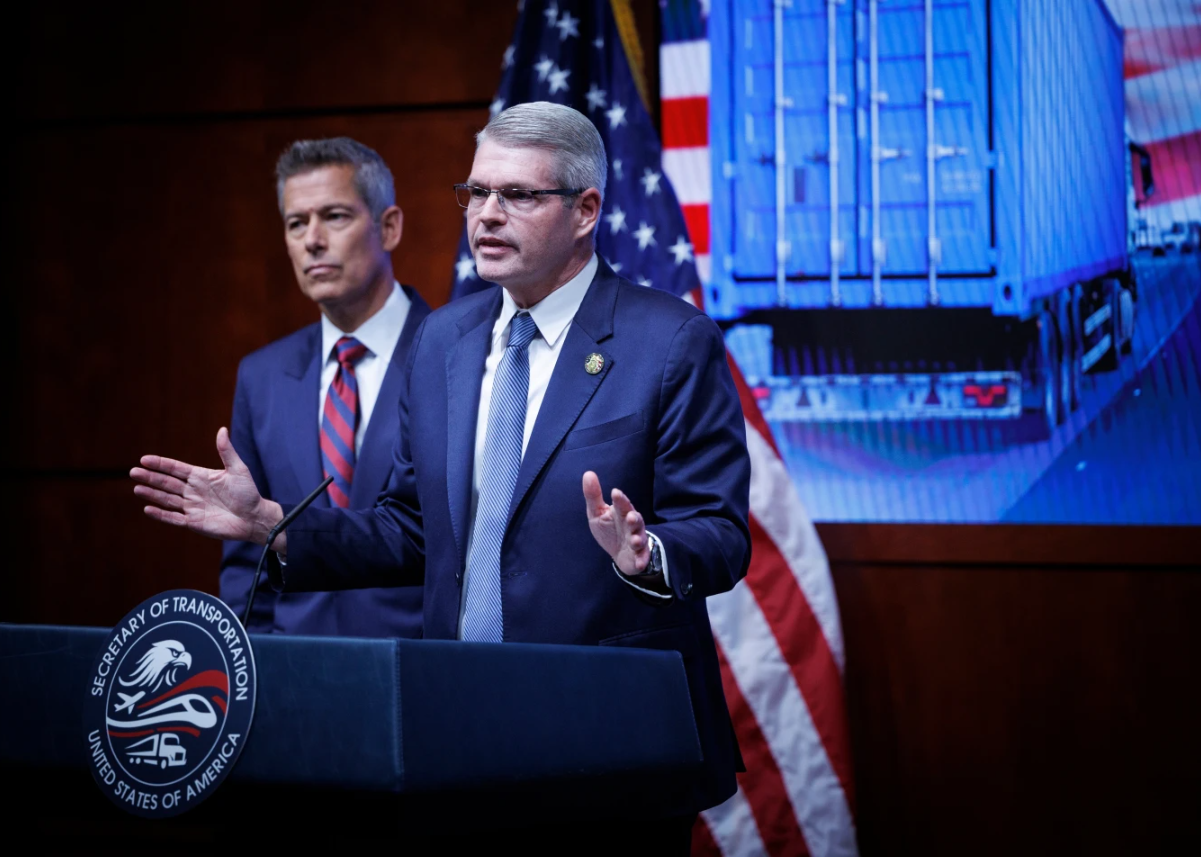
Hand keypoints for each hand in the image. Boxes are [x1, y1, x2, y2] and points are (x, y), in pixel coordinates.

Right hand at [131, 428, 282, 546]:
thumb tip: (222, 429)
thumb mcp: (238, 469)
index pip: (176, 469)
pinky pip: (174, 518)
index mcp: (200, 477)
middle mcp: (193, 491)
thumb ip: (227, 451)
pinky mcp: (194, 522)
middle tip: (133, 472)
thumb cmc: (248, 493)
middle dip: (151, 478)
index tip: (144, 459)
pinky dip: (161, 515)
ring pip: (167, 500)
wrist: (254, 518)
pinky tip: (148, 509)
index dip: (160, 464)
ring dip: (152, 494)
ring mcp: (192, 507)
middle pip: (167, 483)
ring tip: (137, 488)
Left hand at [582, 471, 649, 576]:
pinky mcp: (639, 556)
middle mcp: (632, 526)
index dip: (620, 499)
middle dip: (635, 519)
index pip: (623, 504)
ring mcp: (637, 541)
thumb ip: (593, 495)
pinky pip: (642, 558)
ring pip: (640, 539)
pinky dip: (642, 560)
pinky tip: (640, 563)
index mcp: (622, 513)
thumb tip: (588, 473)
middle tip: (631, 517)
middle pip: (636, 520)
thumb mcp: (597, 513)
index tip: (615, 493)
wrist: (619, 554)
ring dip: (638, 539)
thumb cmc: (609, 529)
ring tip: (634, 541)